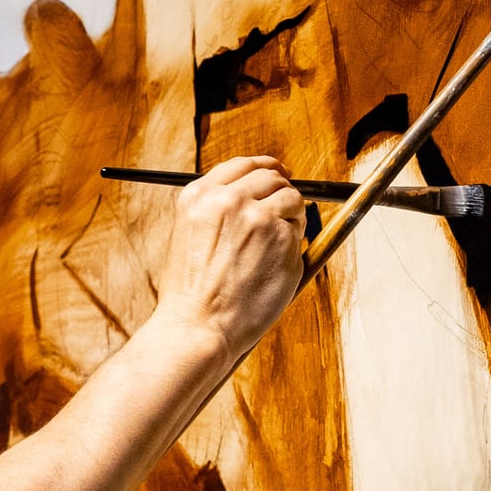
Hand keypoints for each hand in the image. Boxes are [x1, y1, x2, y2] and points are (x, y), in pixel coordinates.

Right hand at [152, 154, 305, 360]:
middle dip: (283, 192)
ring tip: (276, 247)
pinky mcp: (284, 239)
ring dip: (293, 218)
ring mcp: (258, 217)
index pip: (243, 164)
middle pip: (272, 177)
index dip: (266, 167)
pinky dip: (294, 246)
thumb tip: (255, 197)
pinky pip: (300, 232)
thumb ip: (218, 210)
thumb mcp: (189, 235)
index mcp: (200, 195)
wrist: (198, 326)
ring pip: (293, 199)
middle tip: (286, 212)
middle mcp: (228, 199)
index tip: (279, 173)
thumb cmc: (192, 293)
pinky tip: (274, 267)